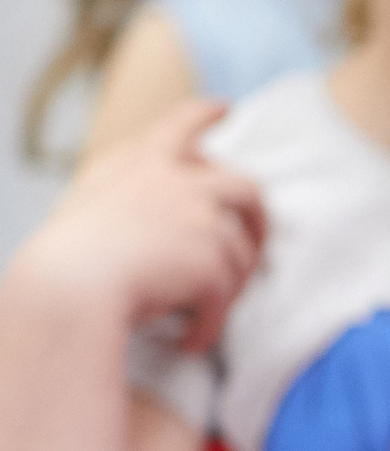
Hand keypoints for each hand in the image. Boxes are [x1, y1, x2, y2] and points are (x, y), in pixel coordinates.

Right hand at [15, 101, 263, 353]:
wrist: (67, 285)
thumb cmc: (68, 259)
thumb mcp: (93, 206)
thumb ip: (131, 197)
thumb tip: (169, 221)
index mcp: (144, 162)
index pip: (180, 125)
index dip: (204, 114)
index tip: (225, 107)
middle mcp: (180, 181)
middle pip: (247, 190)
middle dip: (260, 220)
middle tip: (259, 245)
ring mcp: (201, 218)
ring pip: (242, 256)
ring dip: (229, 288)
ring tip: (206, 312)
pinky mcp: (212, 261)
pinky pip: (224, 301)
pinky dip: (208, 325)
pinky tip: (188, 343)